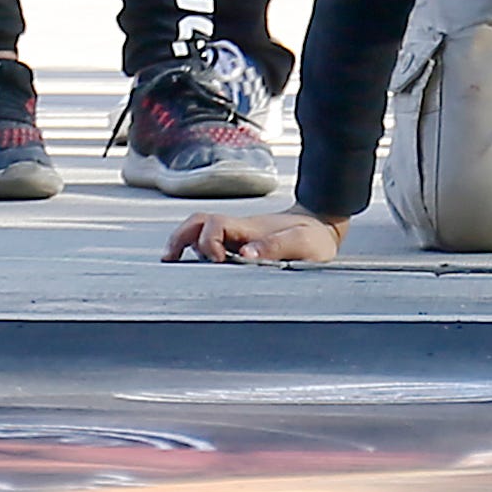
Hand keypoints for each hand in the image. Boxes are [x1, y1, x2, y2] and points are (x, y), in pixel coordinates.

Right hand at [165, 209, 345, 263]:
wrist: (321, 226)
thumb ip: (275, 247)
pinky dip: (194, 251)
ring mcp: (237, 236)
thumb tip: (245, 254)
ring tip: (172, 265)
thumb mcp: (302, 242)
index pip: (215, 224)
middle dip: (179, 238)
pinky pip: (209, 243)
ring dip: (183, 243)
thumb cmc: (313, 236)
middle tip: (169, 260)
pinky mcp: (239, 245)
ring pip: (198, 232)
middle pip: (197, 223)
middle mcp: (238, 230)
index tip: (218, 262)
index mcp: (250, 228)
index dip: (208, 241)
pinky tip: (191, 269)